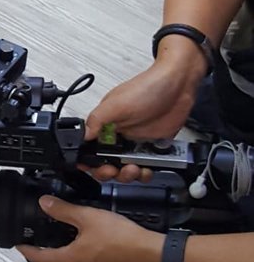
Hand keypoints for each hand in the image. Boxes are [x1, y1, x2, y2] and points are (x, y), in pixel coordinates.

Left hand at [18, 197, 163, 261]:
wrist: (150, 253)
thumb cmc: (121, 238)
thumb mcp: (88, 217)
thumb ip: (64, 210)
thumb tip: (45, 203)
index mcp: (70, 260)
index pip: (39, 257)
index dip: (27, 250)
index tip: (20, 245)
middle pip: (60, 260)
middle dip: (55, 247)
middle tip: (53, 233)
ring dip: (76, 252)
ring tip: (79, 236)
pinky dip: (94, 258)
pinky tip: (101, 246)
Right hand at [85, 38, 207, 182]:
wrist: (179, 85)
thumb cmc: (148, 88)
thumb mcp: (116, 103)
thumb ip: (97, 120)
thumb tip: (82, 136)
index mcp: (105, 126)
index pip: (89, 150)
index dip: (90, 163)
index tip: (98, 168)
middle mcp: (118, 135)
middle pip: (106, 164)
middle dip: (110, 172)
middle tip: (117, 171)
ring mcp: (135, 142)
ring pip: (125, 169)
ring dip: (129, 175)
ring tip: (136, 170)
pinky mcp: (152, 147)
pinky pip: (144, 166)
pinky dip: (145, 172)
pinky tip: (148, 168)